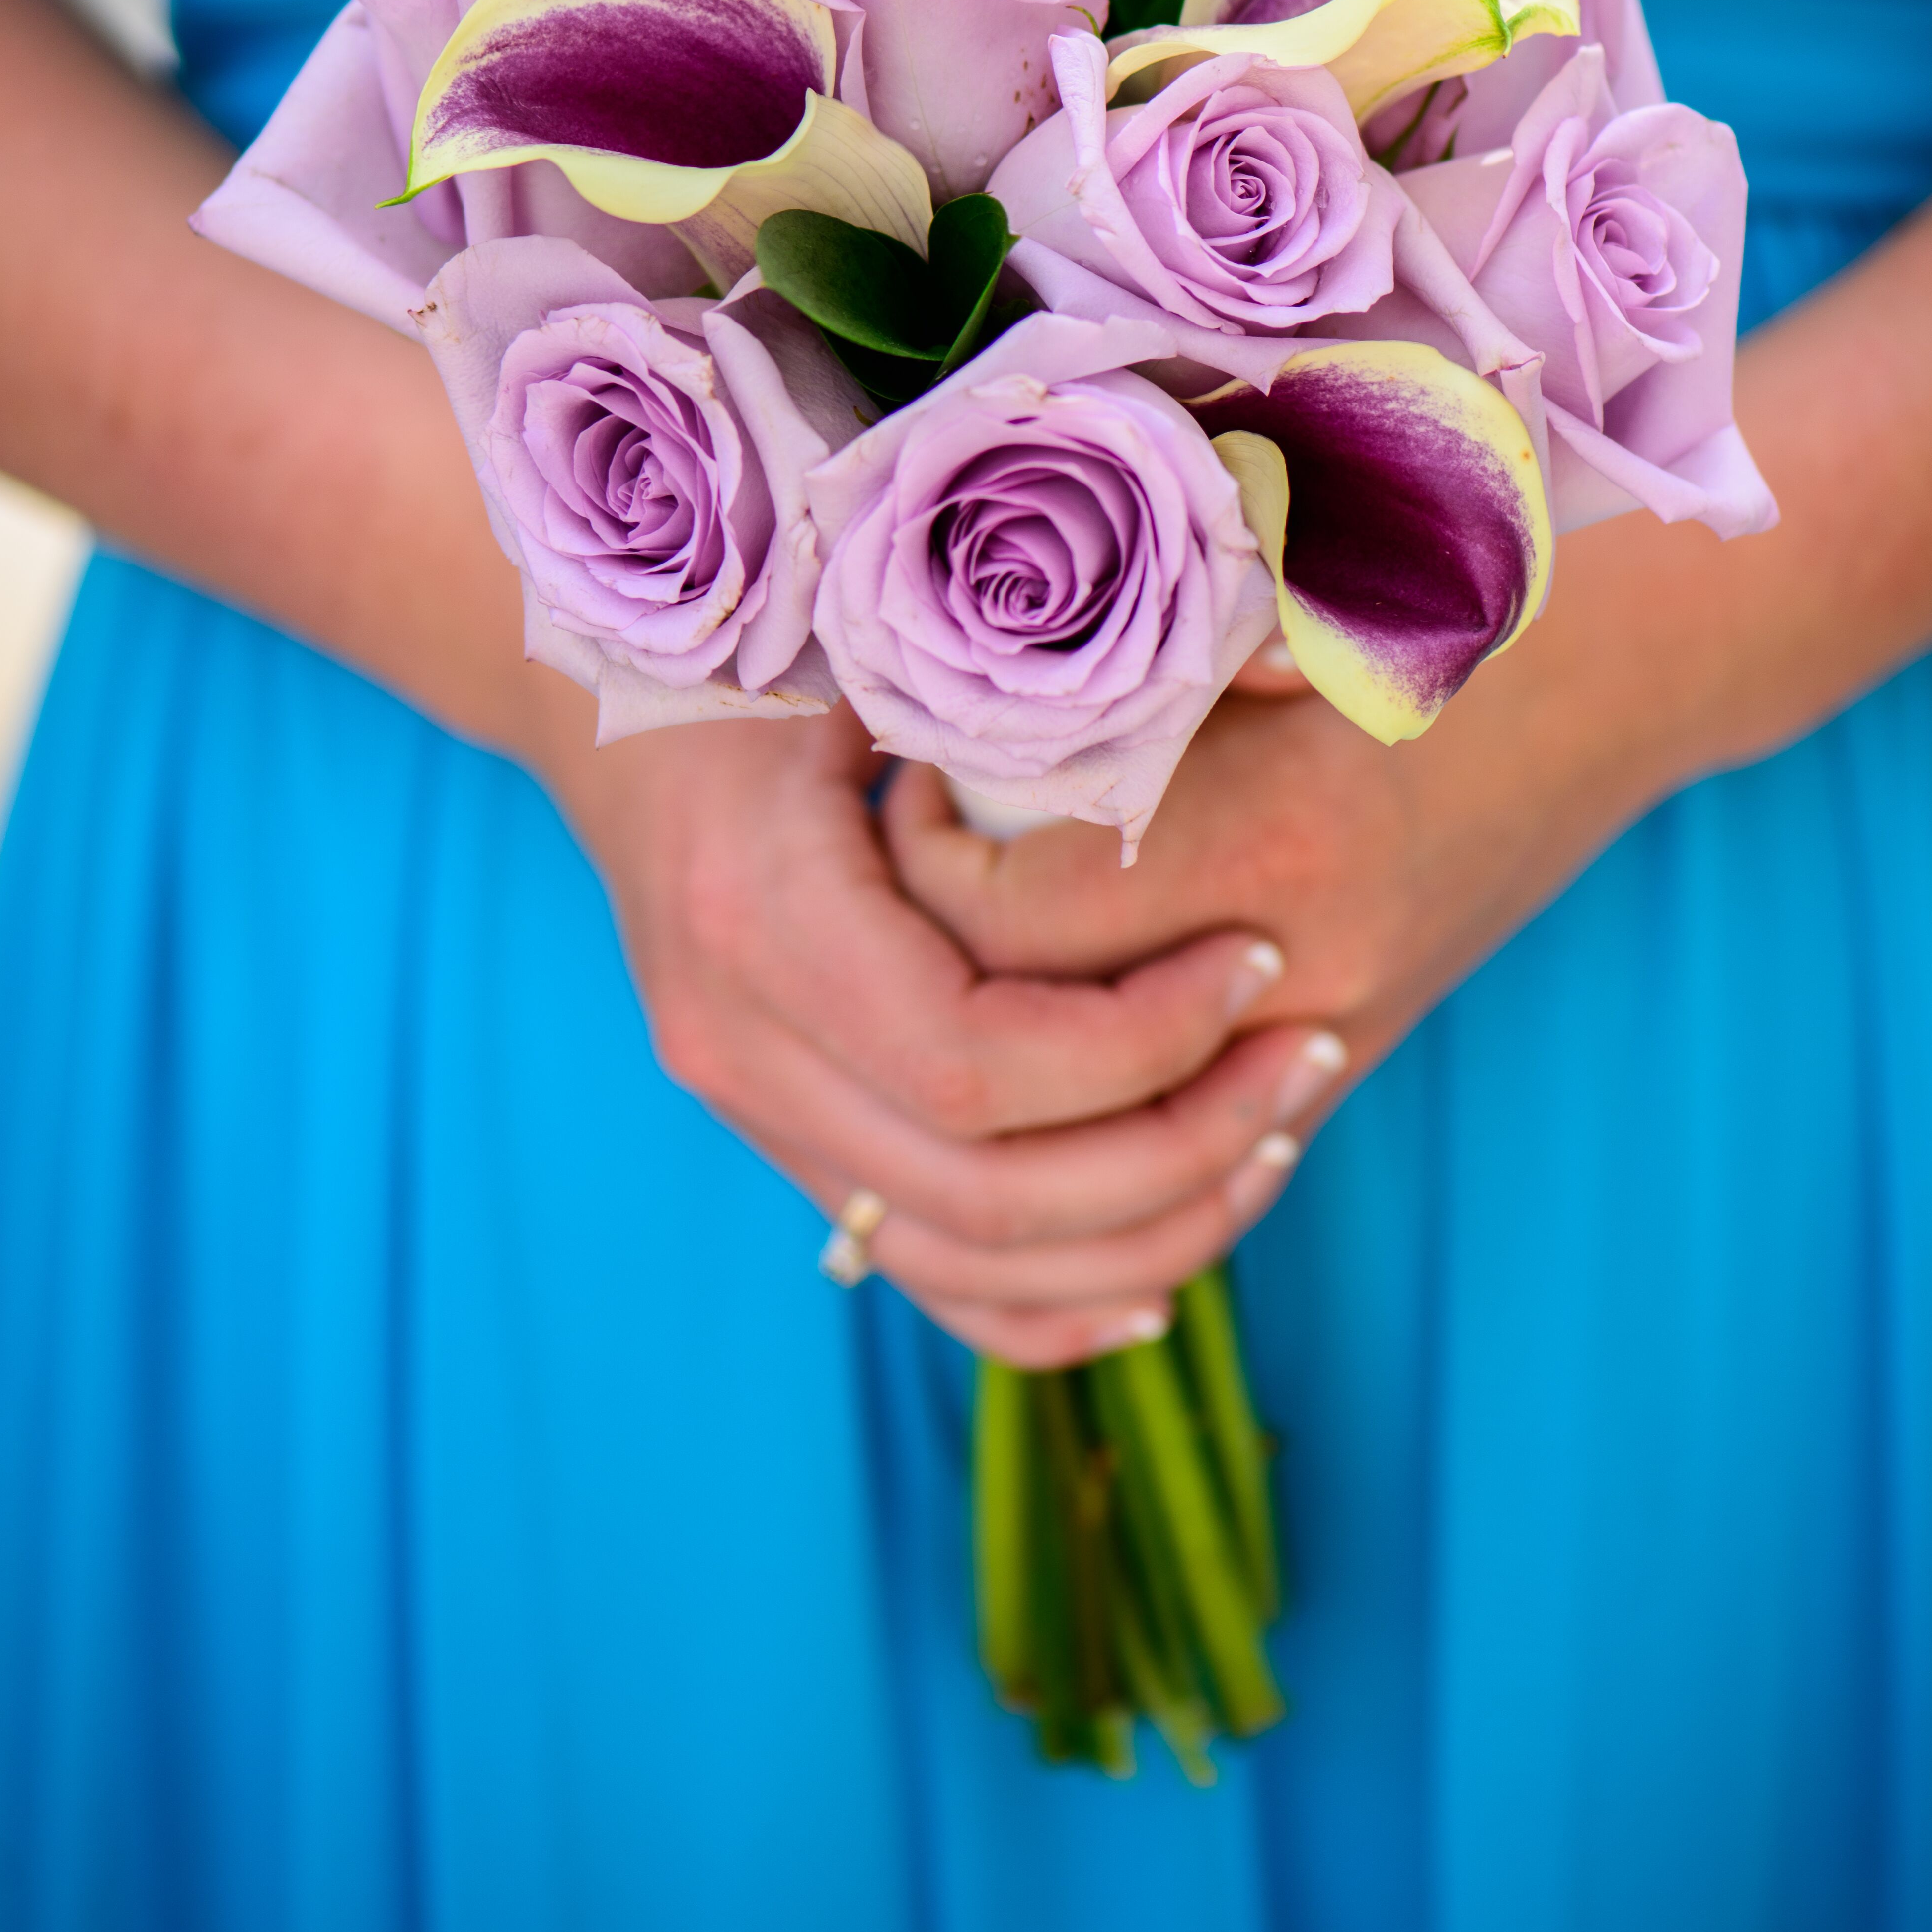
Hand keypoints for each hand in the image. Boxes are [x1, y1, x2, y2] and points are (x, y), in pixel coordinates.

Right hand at [530, 681, 1351, 1363]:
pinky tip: (1158, 1282)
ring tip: (1276, 1143)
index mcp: (763, 920)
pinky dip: (1044, 1304)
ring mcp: (751, 1110)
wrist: (619, 710)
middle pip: (982, 1190)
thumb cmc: (771, 636)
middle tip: (1312, 1053)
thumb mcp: (894, 626)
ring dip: (1138, 1233)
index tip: (1260, 960)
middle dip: (1175, 1146)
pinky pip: (920, 1277)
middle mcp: (738, 1044)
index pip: (976, 1063)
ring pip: (961, 1260)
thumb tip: (1288, 661)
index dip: (1140, 1041)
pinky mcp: (782, 1139)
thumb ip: (1074, 656)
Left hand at [882, 524, 1684, 1176]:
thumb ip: (1144, 629)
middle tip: (901, 856)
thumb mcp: (1292, 586)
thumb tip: (959, 654)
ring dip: (1003, 1044)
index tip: (906, 777)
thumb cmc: (1445, 589)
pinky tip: (1038, 1019)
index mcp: (1274, 834)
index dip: (923, 859)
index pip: (1010, 916)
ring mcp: (1334, 1028)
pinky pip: (1179, 1142)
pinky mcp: (1348, 1058)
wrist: (1623, 673)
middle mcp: (1303, 960)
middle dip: (936, 956)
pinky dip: (1094, 1101)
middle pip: (1034, 1027)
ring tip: (953, 933)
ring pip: (1099, 1112)